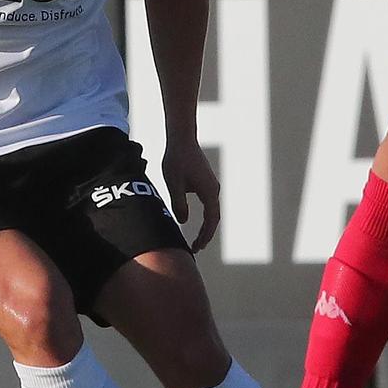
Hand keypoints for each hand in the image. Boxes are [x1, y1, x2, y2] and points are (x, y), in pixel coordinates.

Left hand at [160, 136, 221, 252]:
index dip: (204, 236)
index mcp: (209, 192)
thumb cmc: (177, 160)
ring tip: (197, 239)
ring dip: (206, 226)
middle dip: (206, 235)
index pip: (211, 221)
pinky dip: (204, 216)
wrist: (182, 139)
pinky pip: (209, 204)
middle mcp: (214, 190)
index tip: (196, 248)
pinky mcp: (206, 182)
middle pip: (214, 218)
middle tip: (196, 248)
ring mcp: (211, 185)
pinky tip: (195, 221)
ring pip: (212, 211)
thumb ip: (178, 204)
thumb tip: (182, 221)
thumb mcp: (174, 184)